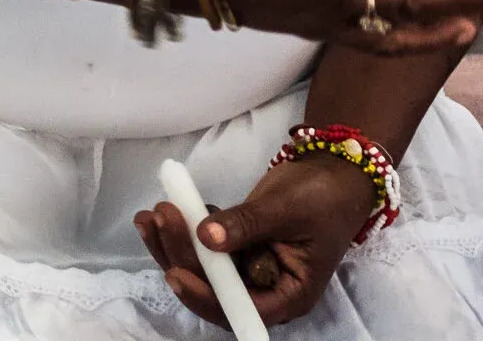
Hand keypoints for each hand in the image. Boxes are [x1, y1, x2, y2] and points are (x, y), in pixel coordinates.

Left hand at [136, 153, 372, 330]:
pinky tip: (165, 210)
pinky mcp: (237, 248)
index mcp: (290, 294)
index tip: (176, 272)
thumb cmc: (322, 196)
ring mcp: (249, 268)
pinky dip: (185, 230)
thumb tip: (205, 238)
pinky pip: (206, 247)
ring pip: (204, 268)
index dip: (206, 297)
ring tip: (151, 215)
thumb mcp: (285, 209)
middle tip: (160, 217)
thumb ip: (246, 225)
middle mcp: (267, 289)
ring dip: (175, 243)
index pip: (242, 309)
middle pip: (216, 288)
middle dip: (183, 257)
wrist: (332, 173)